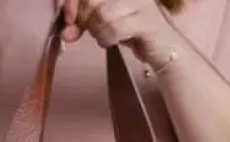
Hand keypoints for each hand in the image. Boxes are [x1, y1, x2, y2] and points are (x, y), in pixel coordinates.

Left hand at [61, 0, 176, 69]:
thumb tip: (64, 32)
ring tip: (105, 36)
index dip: (72, 2)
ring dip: (97, 31)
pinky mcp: (146, 20)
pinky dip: (107, 38)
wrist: (164, 49)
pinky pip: (114, 28)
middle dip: (83, 19)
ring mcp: (139, 2)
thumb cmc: (132, 30)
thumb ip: (81, 23)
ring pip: (101, 14)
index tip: (69, 19)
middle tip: (90, 31)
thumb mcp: (102, 22)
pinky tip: (111, 41)